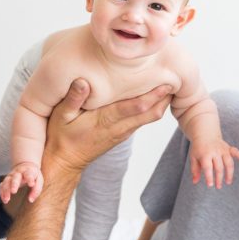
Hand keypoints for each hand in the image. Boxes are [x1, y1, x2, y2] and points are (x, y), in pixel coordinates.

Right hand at [0, 162, 43, 203]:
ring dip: (6, 190)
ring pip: (6, 181)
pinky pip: (2, 185)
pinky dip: (2, 192)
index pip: (29, 174)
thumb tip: (30, 200)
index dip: (30, 178)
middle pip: (15, 177)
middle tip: (13, 191)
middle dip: (14, 184)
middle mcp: (18, 172)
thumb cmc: (33, 176)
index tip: (31, 184)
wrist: (25, 165)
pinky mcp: (6, 180)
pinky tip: (4, 200)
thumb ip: (36, 190)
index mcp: (28, 171)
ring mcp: (11, 176)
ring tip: (7, 199)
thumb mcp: (39, 180)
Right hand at [44, 79, 173, 176]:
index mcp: (105, 120)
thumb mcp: (60, 116)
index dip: (153, 95)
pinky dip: (153, 107)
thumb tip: (83, 81)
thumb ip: (72, 98)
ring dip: (162, 101)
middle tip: (178, 77)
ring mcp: (123, 132)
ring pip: (150, 116)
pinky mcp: (123, 133)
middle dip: (165, 96)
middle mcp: (119, 127)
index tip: (166, 81)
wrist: (64, 162)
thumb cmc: (60, 137)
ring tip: (171, 80)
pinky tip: (156, 93)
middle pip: (151, 112)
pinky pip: (143, 119)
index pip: (135, 107)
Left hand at [190, 137, 238, 188]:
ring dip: (229, 173)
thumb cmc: (198, 148)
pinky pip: (236, 151)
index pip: (208, 167)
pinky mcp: (228, 148)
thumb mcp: (193, 158)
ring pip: (228, 162)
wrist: (204, 134)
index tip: (210, 185)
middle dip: (219, 178)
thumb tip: (195, 182)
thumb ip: (194, 170)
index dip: (209, 176)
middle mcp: (215, 152)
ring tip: (228, 182)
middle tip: (218, 186)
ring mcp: (222, 149)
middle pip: (219, 167)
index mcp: (205, 154)